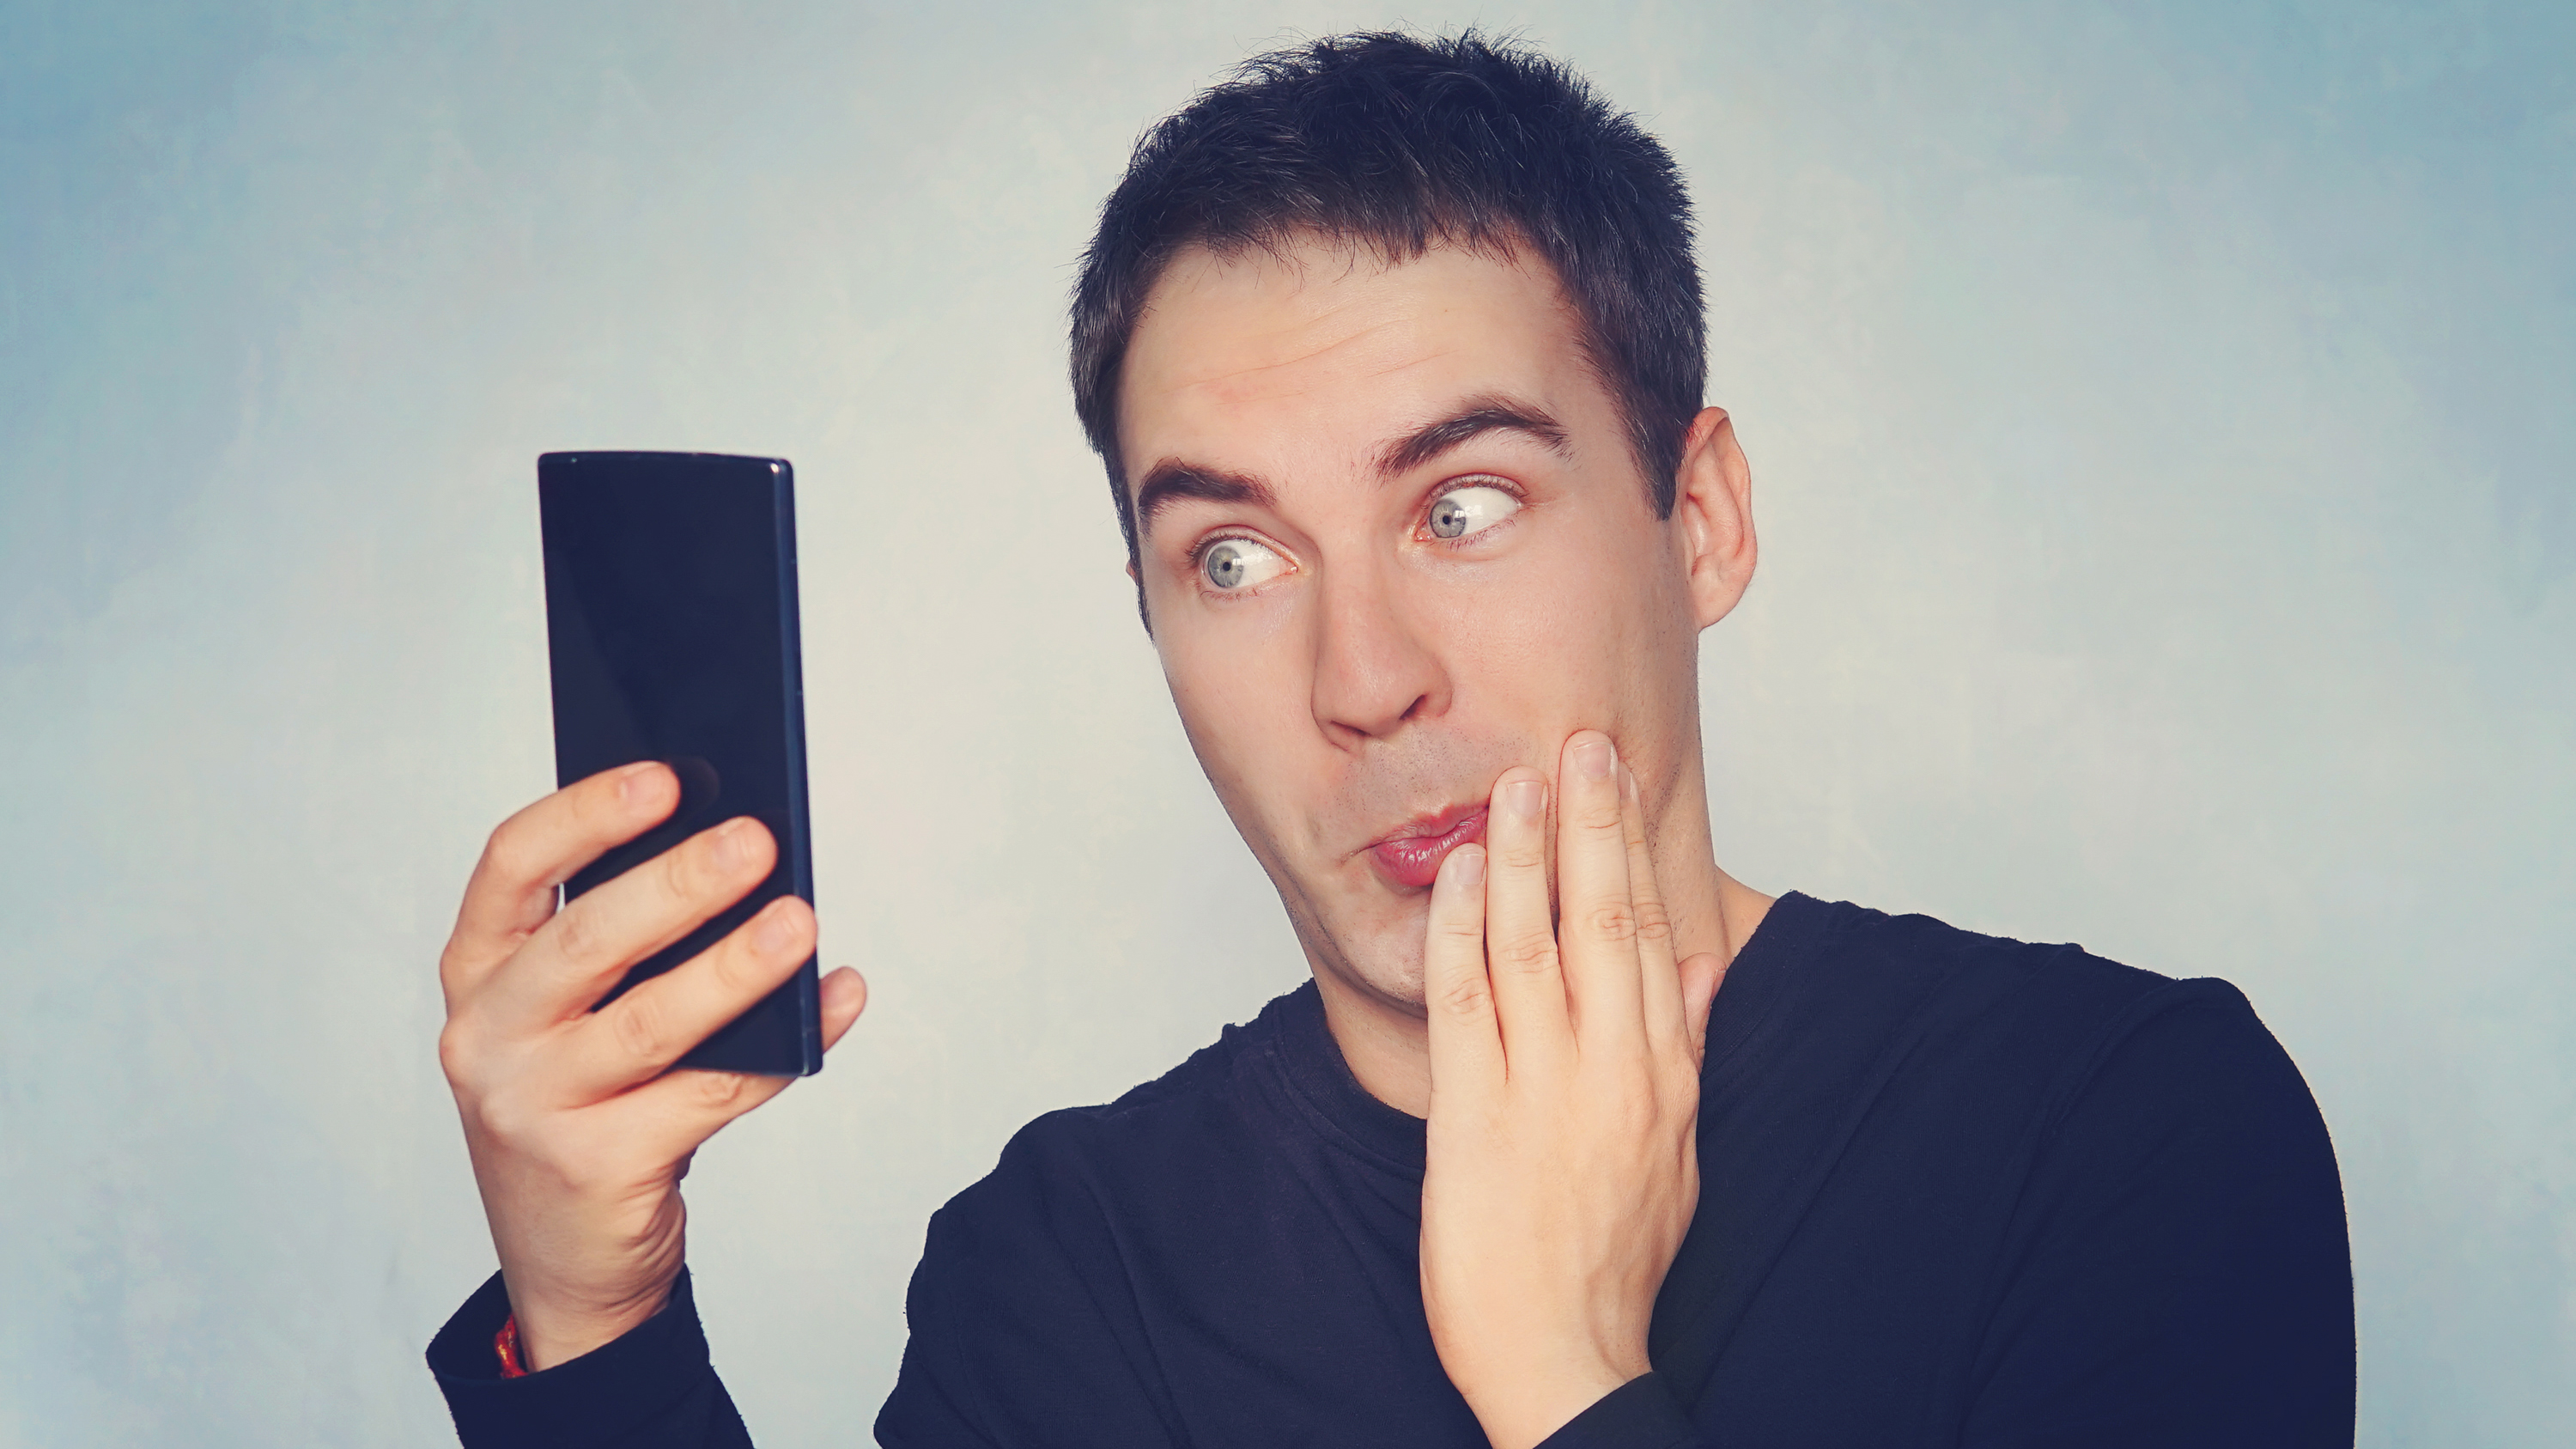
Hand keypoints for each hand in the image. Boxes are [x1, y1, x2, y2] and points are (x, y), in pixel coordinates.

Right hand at [436, 761, 867, 1369]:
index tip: (665, 777)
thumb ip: (625, 944)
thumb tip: (739, 856)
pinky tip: (834, 1004)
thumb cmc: (585, 1103)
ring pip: (650, 1023)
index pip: (512, 865)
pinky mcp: (594, 1167)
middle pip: (585, 941)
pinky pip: (708, 1094)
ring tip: (801, 922)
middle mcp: (487, 1034)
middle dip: (677, 885)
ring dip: (736, 967)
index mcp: (478, 970)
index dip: (586, 815)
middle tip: (757, 842)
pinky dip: (783, 1046)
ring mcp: (532, 1107)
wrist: (568, 1259)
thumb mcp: (573, 1015)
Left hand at [1417, 732, 1723, 1448]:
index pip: (1653, 937)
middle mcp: (1611, 1071)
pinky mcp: (1473, 1118)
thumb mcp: (1678, 1151)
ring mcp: (1542, 1090)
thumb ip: (1685, 1047)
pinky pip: (1464, 1004)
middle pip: (1604, 922)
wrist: (1565, 1358)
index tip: (1618, 778)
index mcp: (1662, 1075)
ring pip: (1532, 946)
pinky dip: (1458, 933)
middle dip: (1591, 826)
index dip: (1632, 850)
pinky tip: (1453, 877)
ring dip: (1521, 857)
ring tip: (1515, 782)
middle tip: (1581, 744)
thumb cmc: (1616, 1260)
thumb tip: (1703, 962)